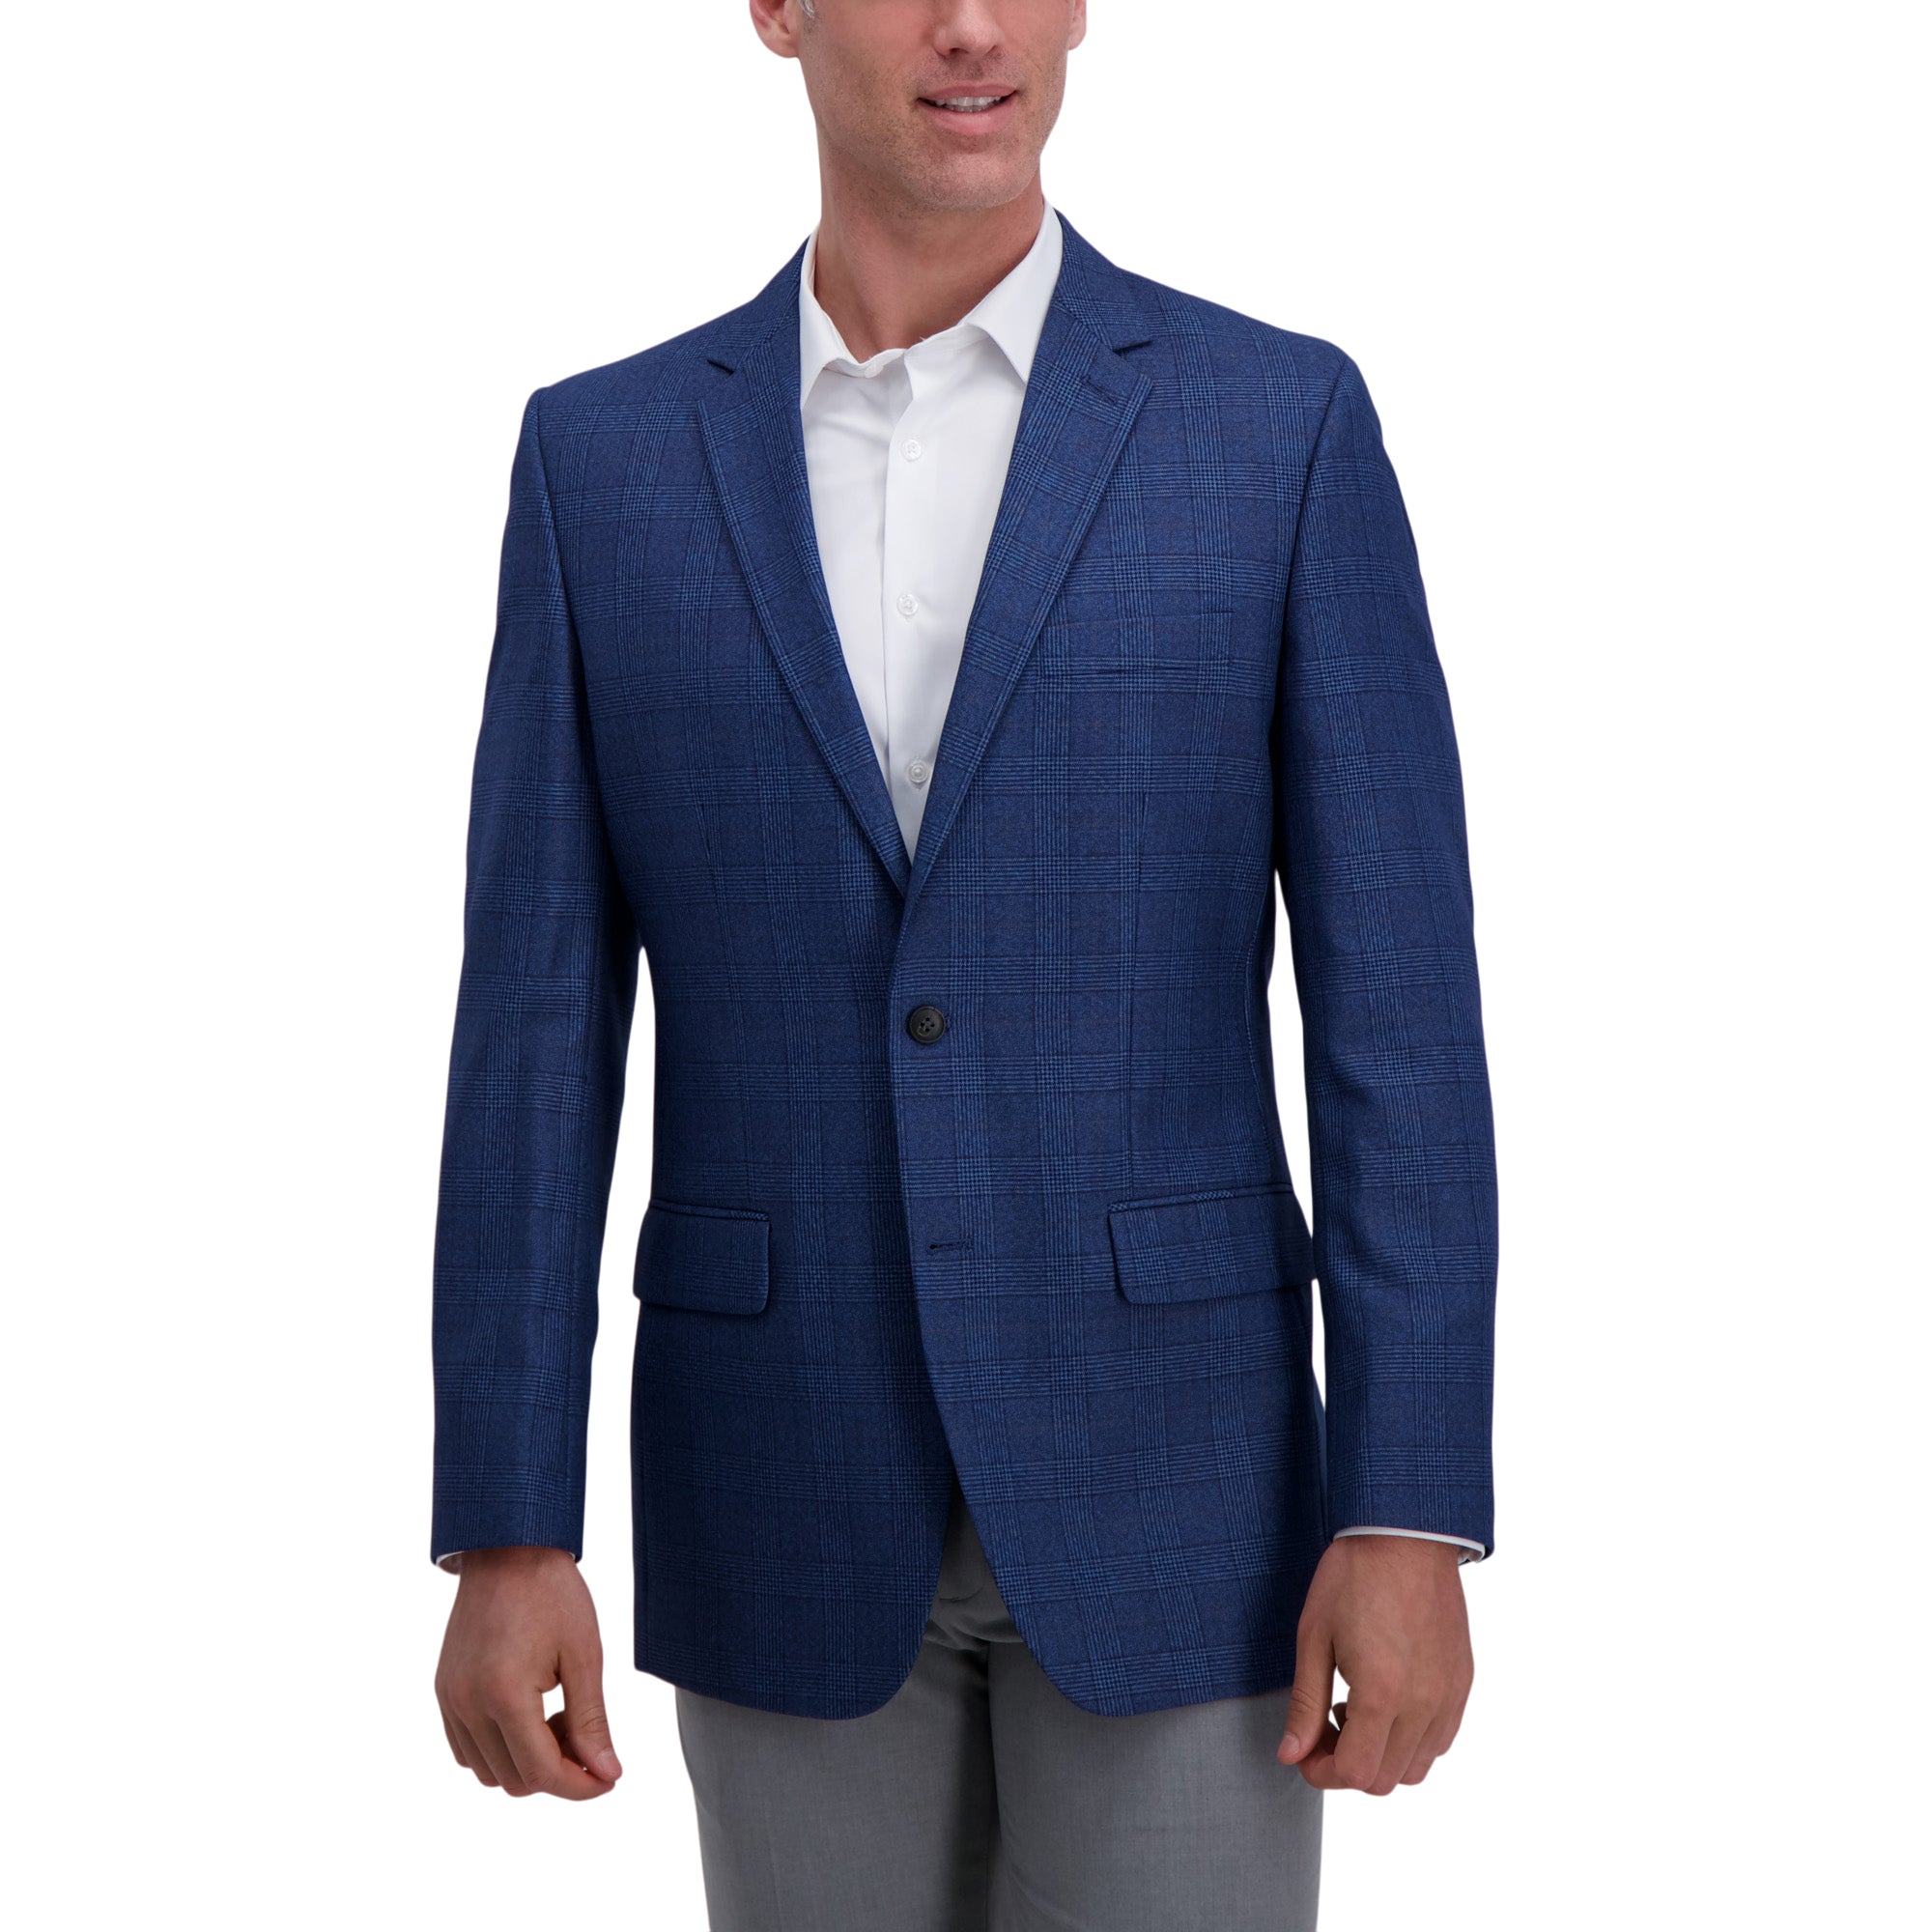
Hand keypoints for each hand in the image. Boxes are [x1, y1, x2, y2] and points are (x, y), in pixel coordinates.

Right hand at [435, 1546, 622, 1799]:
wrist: (508, 1547)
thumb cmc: (552, 1593)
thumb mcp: (584, 1655)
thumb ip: (592, 1722)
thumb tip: (607, 1774)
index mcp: (504, 1695)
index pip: (541, 1773)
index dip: (580, 1786)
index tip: (610, 1777)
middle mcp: (468, 1705)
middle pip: (515, 1781)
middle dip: (558, 1772)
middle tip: (587, 1734)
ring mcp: (450, 1699)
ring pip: (488, 1772)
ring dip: (527, 1763)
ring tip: (558, 1717)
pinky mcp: (444, 1691)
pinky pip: (467, 1749)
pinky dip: (500, 1749)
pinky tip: (531, 1715)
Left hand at [1277, 1534, 1472, 1794]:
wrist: (1403, 1533)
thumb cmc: (1353, 1577)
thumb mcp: (1314, 1637)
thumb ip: (1306, 1704)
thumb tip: (1291, 1753)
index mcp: (1382, 1693)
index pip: (1356, 1773)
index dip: (1322, 1774)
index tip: (1303, 1752)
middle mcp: (1424, 1703)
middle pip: (1386, 1779)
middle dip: (1346, 1767)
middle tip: (1323, 1730)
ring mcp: (1449, 1695)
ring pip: (1417, 1767)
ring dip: (1381, 1756)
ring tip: (1354, 1711)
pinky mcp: (1463, 1681)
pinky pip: (1441, 1739)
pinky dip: (1412, 1740)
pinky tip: (1386, 1702)